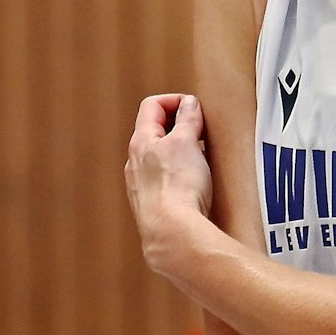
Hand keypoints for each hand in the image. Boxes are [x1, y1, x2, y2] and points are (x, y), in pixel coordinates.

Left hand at [124, 93, 214, 277]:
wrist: (172, 234)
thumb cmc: (176, 189)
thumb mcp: (187, 142)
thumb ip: (187, 120)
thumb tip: (188, 104)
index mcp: (140, 142)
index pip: (152, 106)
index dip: (174, 100)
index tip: (194, 108)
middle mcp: (135, 163)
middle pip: (154, 132)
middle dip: (178, 127)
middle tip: (200, 132)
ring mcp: (141, 186)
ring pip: (158, 159)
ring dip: (179, 153)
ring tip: (199, 159)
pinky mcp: (153, 206)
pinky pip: (164, 182)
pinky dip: (178, 176)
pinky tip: (193, 186)